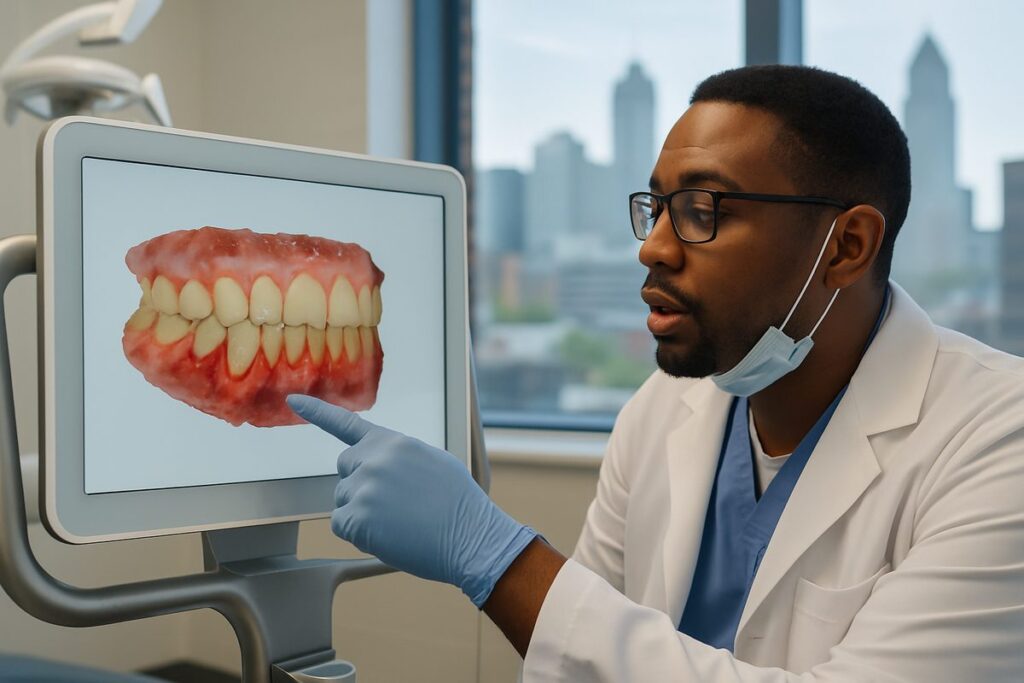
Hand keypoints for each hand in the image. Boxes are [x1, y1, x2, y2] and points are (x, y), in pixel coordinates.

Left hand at [286, 394, 538, 607]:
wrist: (470, 537)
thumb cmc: (458, 505)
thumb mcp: (433, 462)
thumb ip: (399, 457)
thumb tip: (381, 466)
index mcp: (392, 443)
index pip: (346, 423)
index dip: (316, 411)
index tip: (292, 400)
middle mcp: (372, 459)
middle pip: (344, 467)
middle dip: (359, 482)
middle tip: (392, 502)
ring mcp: (362, 488)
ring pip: (343, 499)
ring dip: (363, 511)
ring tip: (399, 521)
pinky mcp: (355, 517)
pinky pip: (342, 524)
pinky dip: (359, 533)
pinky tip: (388, 535)